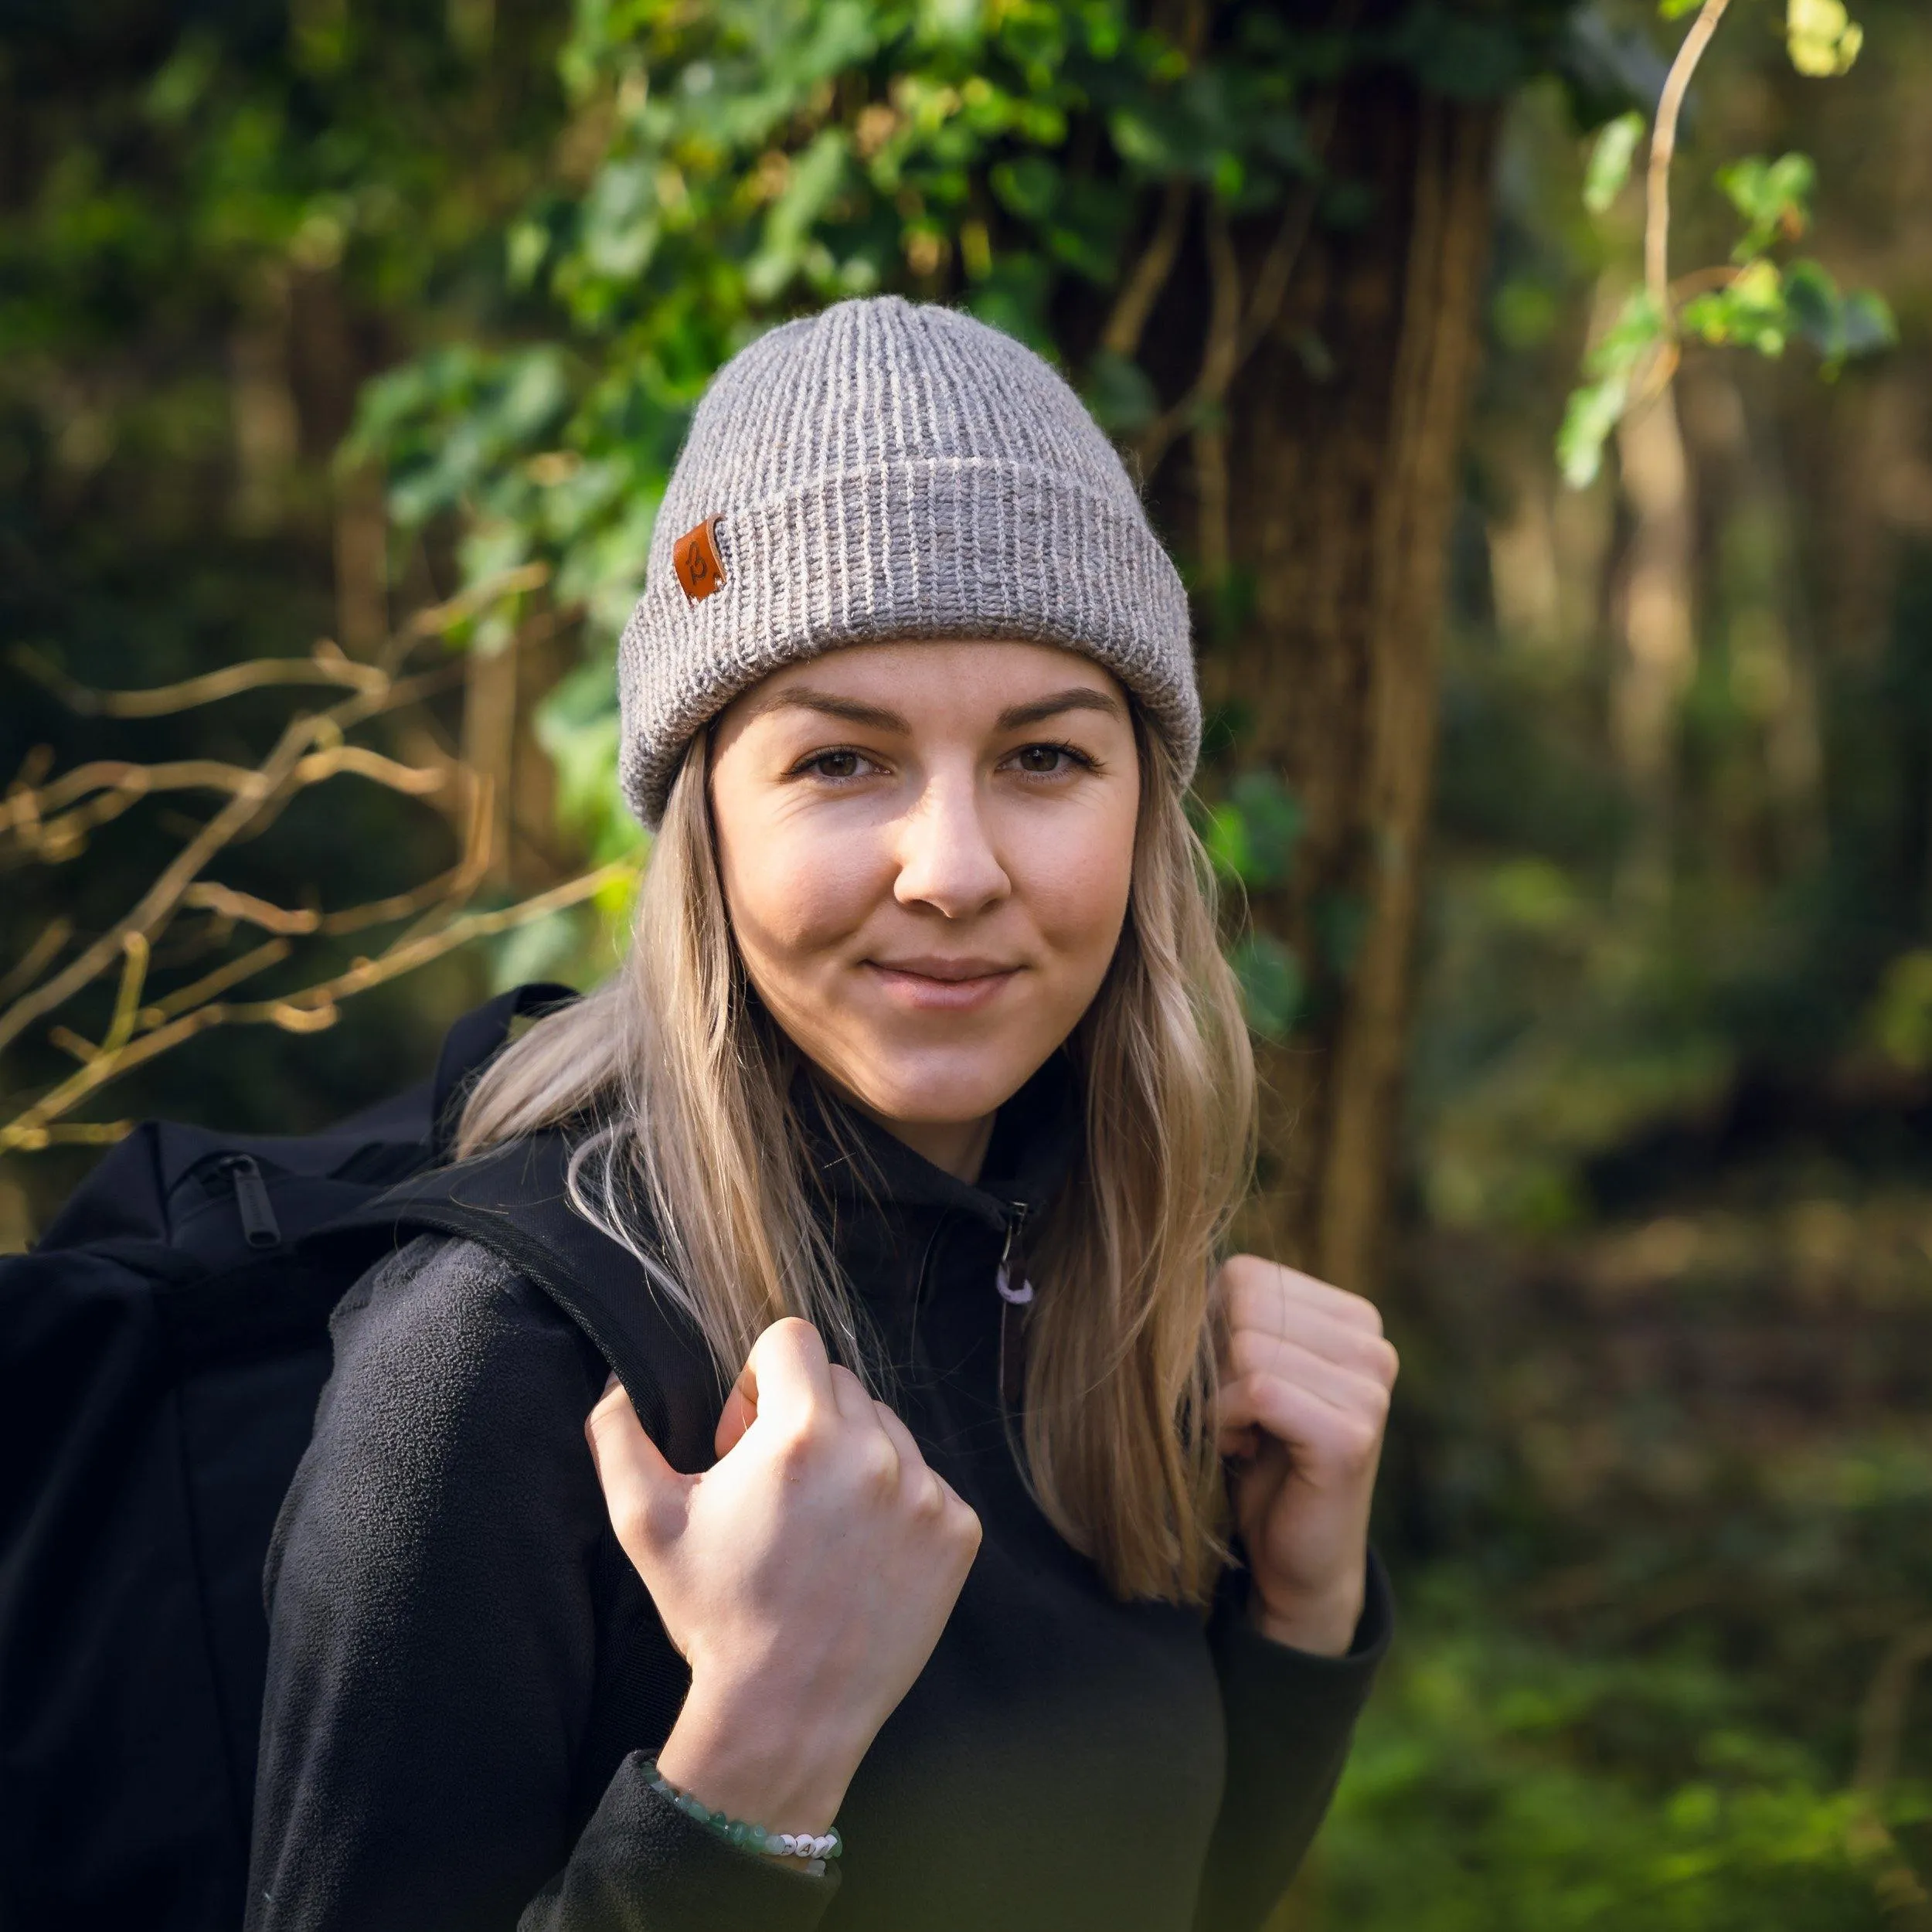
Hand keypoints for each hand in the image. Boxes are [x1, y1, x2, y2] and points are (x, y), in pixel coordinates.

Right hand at [584, 1317, 980, 1834]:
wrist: (787, 1714)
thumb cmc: (715, 1615)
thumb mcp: (645, 1523)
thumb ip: (618, 1433)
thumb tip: (618, 1380)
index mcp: (801, 1433)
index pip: (790, 1339)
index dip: (756, 1380)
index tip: (743, 1439)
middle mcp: (875, 1452)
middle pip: (838, 1383)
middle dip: (801, 1419)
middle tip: (774, 1490)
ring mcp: (926, 1493)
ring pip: (885, 1429)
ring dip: (851, 1458)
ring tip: (818, 1527)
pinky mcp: (958, 1533)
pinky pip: (926, 1482)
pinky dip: (893, 1504)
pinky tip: (857, 1555)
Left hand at [1214, 1256, 1397, 1656]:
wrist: (1296, 1559)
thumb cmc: (1260, 1457)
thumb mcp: (1246, 1371)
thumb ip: (1228, 1317)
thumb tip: (1171, 1275)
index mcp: (1352, 1317)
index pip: (1245, 1275)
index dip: (1207, 1326)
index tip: (1223, 1382)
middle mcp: (1372, 1345)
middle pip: (1243, 1303)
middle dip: (1211, 1360)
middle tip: (1228, 1413)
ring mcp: (1370, 1390)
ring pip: (1246, 1345)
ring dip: (1216, 1396)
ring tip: (1237, 1434)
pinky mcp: (1351, 1436)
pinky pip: (1257, 1391)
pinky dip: (1224, 1422)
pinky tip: (1240, 1450)